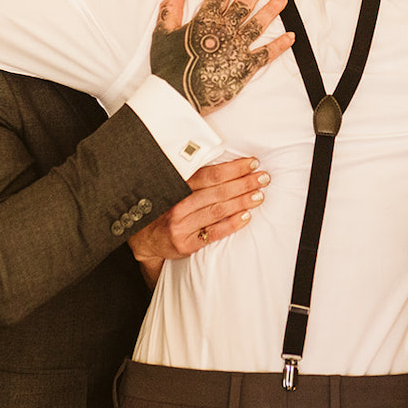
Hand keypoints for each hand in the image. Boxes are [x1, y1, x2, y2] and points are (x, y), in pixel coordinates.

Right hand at [128, 157, 269, 285]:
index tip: (251, 163)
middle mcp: (177, 204)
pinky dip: (232, 224)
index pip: (209, 174)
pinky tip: (247, 216)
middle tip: (263, 178)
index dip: (232, 168)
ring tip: (259, 195)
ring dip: (242, 201)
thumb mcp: (173, 188)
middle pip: (217, 191)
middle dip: (243, 183)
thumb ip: (194, 178)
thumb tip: (228, 164)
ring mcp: (180, 225)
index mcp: (176, 186)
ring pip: (217, 210)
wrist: (144, 239)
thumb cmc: (164, 208)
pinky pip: (213, 233)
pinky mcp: (185, 244)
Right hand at [149, 0, 293, 115]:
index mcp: (204, 20)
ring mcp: (237, 47)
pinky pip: (267, 54)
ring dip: (272, 10)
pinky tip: (291, 36)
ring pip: (258, 24)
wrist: (177, 95)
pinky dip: (280, 45)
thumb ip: (172, 7)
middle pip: (244, 4)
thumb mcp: (163, 32)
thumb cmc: (168, 66)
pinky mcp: (245, 67)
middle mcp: (224, 30)